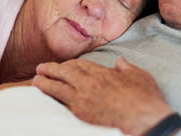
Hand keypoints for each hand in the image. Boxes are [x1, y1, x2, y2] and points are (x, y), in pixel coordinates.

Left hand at [32, 57, 173, 135]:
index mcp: (103, 73)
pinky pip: (61, 103)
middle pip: (65, 72)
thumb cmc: (145, 98)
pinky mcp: (81, 113)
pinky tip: (44, 97)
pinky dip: (51, 98)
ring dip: (45, 82)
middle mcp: (90, 83)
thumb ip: (126, 67)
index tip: (64, 65)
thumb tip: (120, 61)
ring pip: (58, 87)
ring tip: (35, 81)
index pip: (80, 64)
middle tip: (41, 68)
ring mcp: (83, 99)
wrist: (144, 119)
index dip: (70, 64)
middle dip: (51, 69)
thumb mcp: (139, 75)